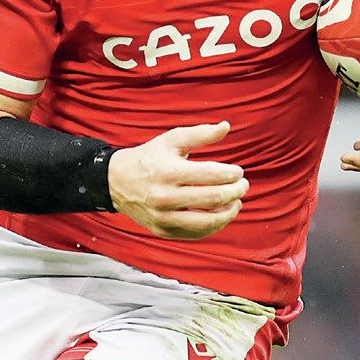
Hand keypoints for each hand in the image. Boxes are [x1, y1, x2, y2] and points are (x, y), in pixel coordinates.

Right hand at [108, 121, 247, 239]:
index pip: (211, 175)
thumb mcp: (171, 140)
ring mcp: (163, 217)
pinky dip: (214, 225)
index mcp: (168, 172)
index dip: (231, 174)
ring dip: (229, 212)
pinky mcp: (163, 231)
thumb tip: (226, 126)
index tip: (239, 172)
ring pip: (207, 221)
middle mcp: (165, 197)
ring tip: (237, 202)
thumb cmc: (150, 157)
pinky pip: (196, 233)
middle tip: (244, 185)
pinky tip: (222, 214)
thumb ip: (200, 133)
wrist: (116, 182)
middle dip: (235, 192)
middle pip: (213, 199)